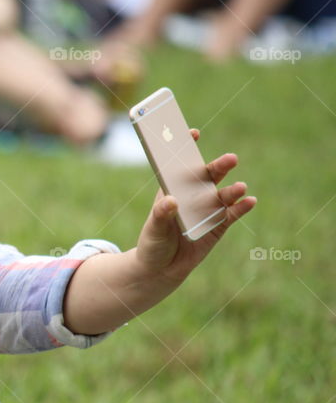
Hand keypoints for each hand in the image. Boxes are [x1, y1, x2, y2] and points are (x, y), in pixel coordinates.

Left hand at [134, 128, 256, 284]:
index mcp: (172, 189)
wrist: (161, 270)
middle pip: (207, 176)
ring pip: (222, 195)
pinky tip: (249, 202)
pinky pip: (232, 214)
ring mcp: (207, 209)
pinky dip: (241, 208)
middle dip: (219, 166)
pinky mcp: (218, 226)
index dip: (186, 147)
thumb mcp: (153, 229)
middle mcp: (193, 195)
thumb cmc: (153, 243)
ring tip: (241, 187)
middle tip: (231, 160)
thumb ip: (160, 215)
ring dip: (233, 190)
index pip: (180, 164)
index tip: (193, 133)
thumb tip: (171, 201)